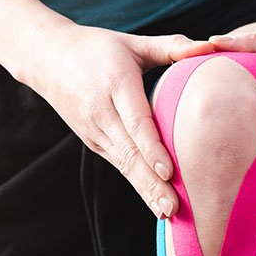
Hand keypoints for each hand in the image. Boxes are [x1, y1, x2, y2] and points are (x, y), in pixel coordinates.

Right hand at [20, 21, 214, 218]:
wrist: (47, 58)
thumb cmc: (98, 48)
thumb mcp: (132, 42)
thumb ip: (170, 46)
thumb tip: (208, 47)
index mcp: (114, 85)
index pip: (135, 122)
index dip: (152, 148)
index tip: (168, 171)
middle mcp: (102, 114)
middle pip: (130, 154)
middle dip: (151, 184)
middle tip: (173, 208)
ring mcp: (96, 133)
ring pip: (124, 166)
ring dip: (146, 191)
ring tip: (168, 213)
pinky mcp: (95, 143)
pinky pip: (121, 166)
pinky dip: (138, 186)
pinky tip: (156, 203)